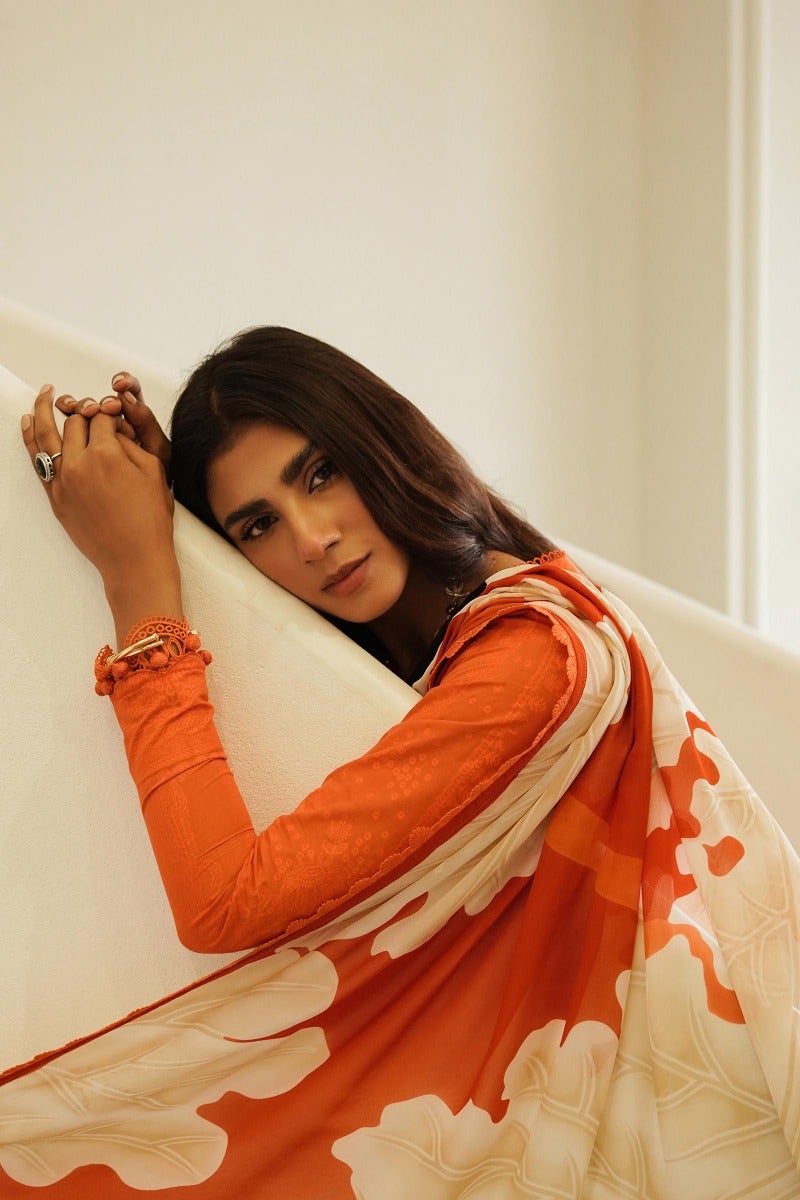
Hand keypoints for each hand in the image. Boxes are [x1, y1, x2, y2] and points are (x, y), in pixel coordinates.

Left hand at [21, 384, 182, 641]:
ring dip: (44, 409)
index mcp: (107, 454)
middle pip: (75, 423)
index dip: (109, 410)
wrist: (134, 559)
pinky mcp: (55, 497)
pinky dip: (30, 437)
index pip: (101, 418)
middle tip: (85, 404)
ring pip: (47, 435)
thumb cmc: (150, 519)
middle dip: (82, 410)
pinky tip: (29, 421)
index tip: (113, 411)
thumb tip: (113, 424)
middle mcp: (79, 463)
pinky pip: (37, 460)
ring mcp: (62, 481)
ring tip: (44, 392)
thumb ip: (132, 441)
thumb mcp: (155, 471)